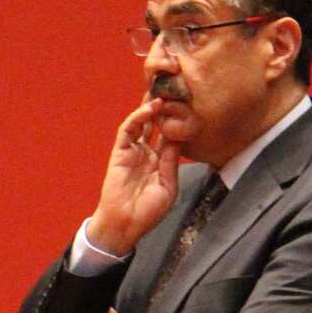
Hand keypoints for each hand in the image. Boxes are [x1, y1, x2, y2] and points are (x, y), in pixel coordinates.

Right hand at [86, 97, 182, 255]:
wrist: (125, 224)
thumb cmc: (148, 212)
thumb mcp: (168, 186)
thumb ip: (172, 161)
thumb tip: (180, 137)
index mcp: (161, 162)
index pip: (171, 135)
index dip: (180, 120)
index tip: (191, 104)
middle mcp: (147, 152)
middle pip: (157, 124)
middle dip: (165, 107)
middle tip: (175, 88)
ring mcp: (133, 151)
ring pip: (142, 122)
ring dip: (152, 106)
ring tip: (164, 91)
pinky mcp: (120, 152)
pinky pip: (128, 130)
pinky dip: (138, 117)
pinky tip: (150, 107)